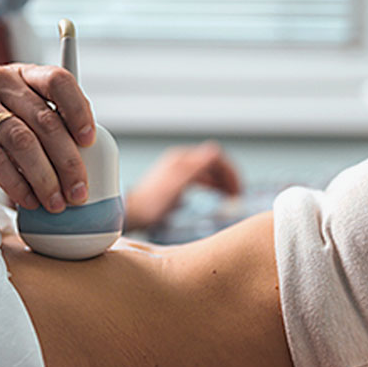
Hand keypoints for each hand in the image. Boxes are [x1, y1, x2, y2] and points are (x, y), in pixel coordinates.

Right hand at [0, 63, 95, 210]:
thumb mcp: (7, 105)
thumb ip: (40, 121)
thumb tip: (80, 161)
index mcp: (21, 73)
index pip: (59, 81)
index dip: (79, 110)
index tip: (91, 141)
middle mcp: (0, 81)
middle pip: (44, 120)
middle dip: (68, 161)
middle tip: (79, 191)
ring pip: (21, 141)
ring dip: (44, 177)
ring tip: (55, 203)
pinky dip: (14, 182)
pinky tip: (27, 199)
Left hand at [124, 141, 241, 229]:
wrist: (131, 213)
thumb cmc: (150, 204)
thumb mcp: (177, 184)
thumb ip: (196, 168)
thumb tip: (215, 152)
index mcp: (183, 160)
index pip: (215, 156)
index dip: (230, 171)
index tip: (237, 188)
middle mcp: (181, 162)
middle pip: (213, 163)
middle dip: (228, 177)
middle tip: (236, 195)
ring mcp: (178, 171)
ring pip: (208, 171)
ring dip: (221, 182)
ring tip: (229, 197)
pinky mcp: (175, 182)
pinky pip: (200, 179)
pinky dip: (211, 186)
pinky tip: (213, 196)